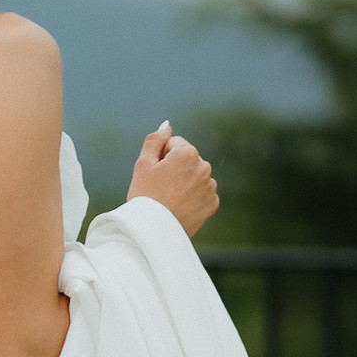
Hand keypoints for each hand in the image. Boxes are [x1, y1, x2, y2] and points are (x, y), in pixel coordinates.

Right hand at [126, 121, 218, 236]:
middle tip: (160, 186)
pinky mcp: (213, 203)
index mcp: (188, 153)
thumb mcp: (143, 163)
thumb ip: (155, 139)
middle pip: (186, 158)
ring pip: (195, 175)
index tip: (154, 173)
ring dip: (185, 180)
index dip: (160, 157)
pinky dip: (192, 196)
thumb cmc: (145, 195)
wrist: (154, 230)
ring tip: (170, 197)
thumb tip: (166, 126)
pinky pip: (202, 192)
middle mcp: (205, 167)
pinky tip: (180, 205)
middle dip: (175, 167)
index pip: (173, 144)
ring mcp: (211, 187)